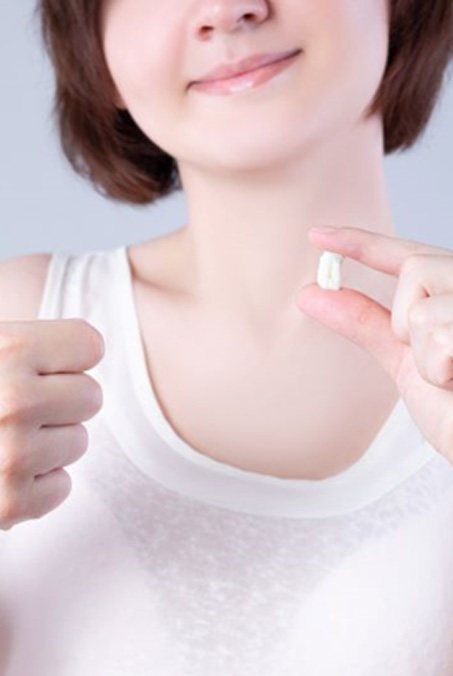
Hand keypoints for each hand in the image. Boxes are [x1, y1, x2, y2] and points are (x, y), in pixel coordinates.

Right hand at [0, 319, 104, 530]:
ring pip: (79, 442)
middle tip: (18, 407)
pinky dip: (38, 484)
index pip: (91, 345)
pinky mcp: (9, 505)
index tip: (42, 365)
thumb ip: (26, 345)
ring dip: (48, 443)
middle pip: (91, 396)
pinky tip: (3, 473)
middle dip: (60, 402)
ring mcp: (13, 456)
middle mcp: (15, 400)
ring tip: (2, 440)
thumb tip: (92, 347)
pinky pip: (62, 487)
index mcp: (9, 350)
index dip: (67, 356)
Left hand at [295, 226, 452, 463]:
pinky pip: (440, 337)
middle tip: (437, 361)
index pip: (408, 255)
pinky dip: (440, 371)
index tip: (317, 234)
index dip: (360, 242)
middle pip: (416, 271)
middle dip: (407, 322)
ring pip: (423, 310)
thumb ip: (364, 322)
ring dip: (426, 358)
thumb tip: (309, 295)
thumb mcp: (405, 359)